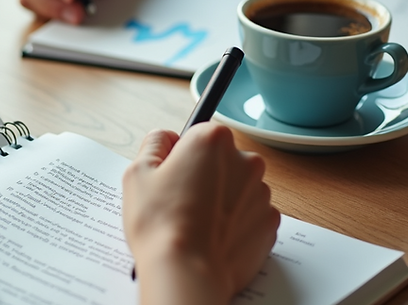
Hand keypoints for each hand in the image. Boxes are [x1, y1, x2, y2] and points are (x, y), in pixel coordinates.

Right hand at [122, 125, 279, 304]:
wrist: (187, 272)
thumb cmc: (160, 223)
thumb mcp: (137, 172)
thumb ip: (154, 143)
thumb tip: (166, 138)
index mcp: (213, 140)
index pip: (198, 135)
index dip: (181, 155)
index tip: (173, 175)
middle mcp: (244, 160)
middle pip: (222, 159)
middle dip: (206, 175)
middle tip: (180, 201)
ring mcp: (261, 192)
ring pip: (238, 187)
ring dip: (222, 199)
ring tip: (196, 223)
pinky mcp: (270, 222)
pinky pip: (250, 214)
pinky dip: (236, 222)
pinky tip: (213, 236)